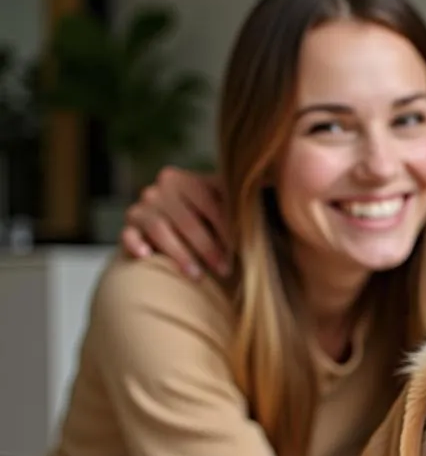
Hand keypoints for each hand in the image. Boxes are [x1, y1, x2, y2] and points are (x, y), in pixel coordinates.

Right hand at [120, 166, 232, 280]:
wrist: (177, 233)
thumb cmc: (208, 222)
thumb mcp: (221, 208)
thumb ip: (236, 206)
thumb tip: (268, 199)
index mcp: (183, 179)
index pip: (207, 201)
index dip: (226, 226)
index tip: (242, 248)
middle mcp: (158, 190)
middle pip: (185, 219)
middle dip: (208, 247)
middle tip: (225, 270)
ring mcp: (141, 208)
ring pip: (159, 228)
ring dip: (180, 253)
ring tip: (197, 276)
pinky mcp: (129, 227)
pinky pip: (127, 235)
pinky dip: (135, 244)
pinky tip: (148, 256)